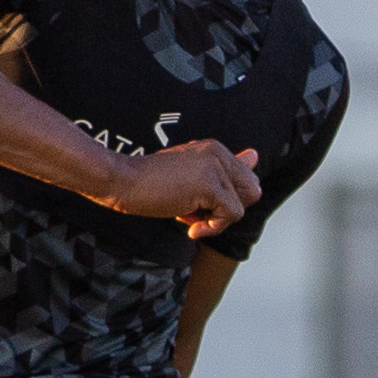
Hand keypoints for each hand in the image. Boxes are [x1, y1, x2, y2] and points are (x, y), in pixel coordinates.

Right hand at [106, 142, 260, 242]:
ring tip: (189, 218)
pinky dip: (212, 228)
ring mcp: (214, 167)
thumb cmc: (149, 183)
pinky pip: (230, 215)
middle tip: (199, 214)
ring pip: (241, 207)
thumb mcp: (189, 175)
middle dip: (228, 210)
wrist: (122, 181)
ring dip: (216, 222)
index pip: (246, 179)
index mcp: (214, 149)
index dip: (226, 201)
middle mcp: (218, 154)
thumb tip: (255, 156)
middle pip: (252, 191)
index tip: (200, 206)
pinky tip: (189, 226)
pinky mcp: (209, 184)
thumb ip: (222, 170)